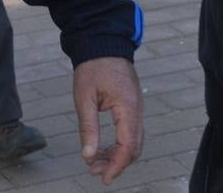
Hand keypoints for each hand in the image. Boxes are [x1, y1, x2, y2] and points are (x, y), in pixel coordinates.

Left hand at [73, 57, 143, 183]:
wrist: (104, 43)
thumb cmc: (93, 68)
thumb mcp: (85, 98)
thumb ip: (88, 128)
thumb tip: (88, 156)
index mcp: (127, 107)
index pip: (127, 145)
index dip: (117, 165)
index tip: (104, 179)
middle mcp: (137, 109)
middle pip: (135, 147)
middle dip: (116, 163)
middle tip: (94, 171)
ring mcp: (137, 107)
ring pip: (134, 140)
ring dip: (117, 155)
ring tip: (95, 162)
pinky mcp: (132, 105)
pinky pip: (131, 131)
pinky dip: (119, 144)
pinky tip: (103, 148)